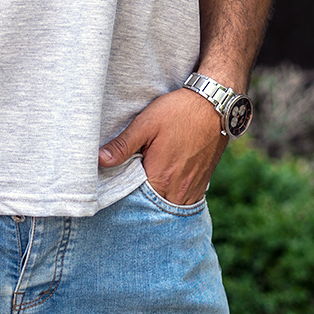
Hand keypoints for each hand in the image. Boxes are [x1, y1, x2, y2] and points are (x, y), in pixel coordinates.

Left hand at [97, 86, 226, 204]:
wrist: (214, 106)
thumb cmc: (178, 112)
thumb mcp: (146, 124)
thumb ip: (123, 146)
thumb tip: (99, 160)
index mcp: (160, 177)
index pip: (135, 201)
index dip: (123, 196)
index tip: (113, 188)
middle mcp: (177, 191)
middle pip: (152, 208)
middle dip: (138, 202)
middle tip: (127, 188)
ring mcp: (192, 190)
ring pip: (168, 207)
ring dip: (155, 202)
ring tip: (143, 188)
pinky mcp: (202, 185)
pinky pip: (183, 203)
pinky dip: (171, 199)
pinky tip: (161, 187)